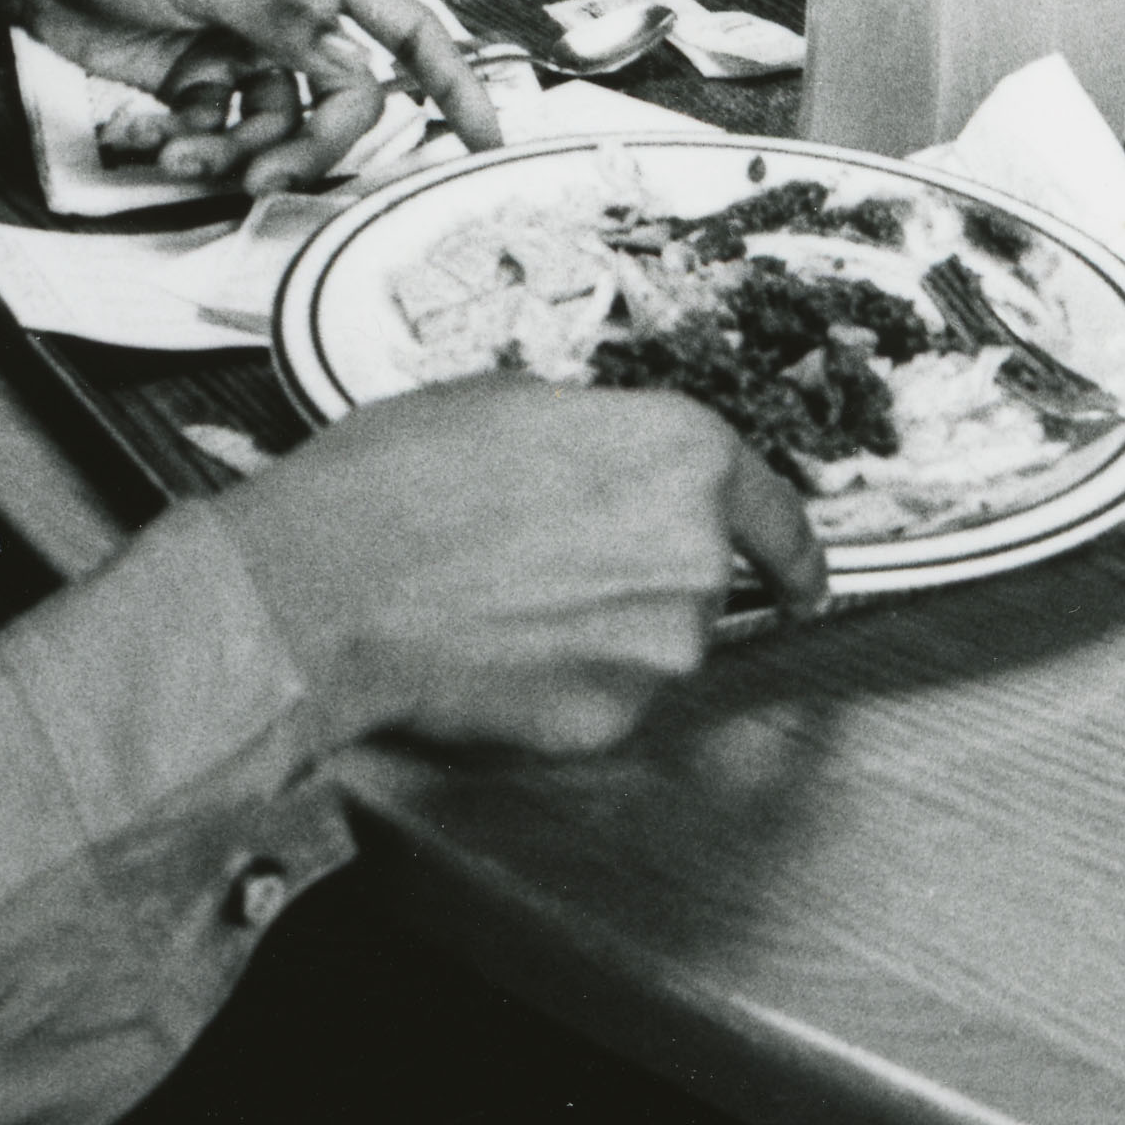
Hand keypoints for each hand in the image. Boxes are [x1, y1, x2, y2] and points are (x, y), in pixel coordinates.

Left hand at [0, 0, 502, 197]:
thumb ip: (283, 28)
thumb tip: (356, 76)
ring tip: (186, 151)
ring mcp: (246, 53)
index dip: (452, 81)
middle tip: (265, 175)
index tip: (485, 139)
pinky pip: (231, 134)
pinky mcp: (202, 86)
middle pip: (344, 100)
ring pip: (284, 128)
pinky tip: (165, 140)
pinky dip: (205, 146)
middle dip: (310, 145)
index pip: (404, 25)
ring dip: (242, 152)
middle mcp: (291, 13)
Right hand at [211, 375, 827, 757]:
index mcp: (682, 455)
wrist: (325, 585)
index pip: (776, 513)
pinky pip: (603, 701)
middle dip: (641, 580)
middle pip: (701, 581)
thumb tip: (591, 459)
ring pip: (652, 647)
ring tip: (499, 606)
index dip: (791, 550)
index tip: (800, 578)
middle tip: (546, 568)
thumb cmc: (393, 481)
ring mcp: (658, 649)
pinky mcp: (610, 720)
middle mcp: (694, 555)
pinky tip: (489, 655)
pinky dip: (559, 687)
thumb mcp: (498, 404)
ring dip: (599, 635)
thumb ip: (586, 434)